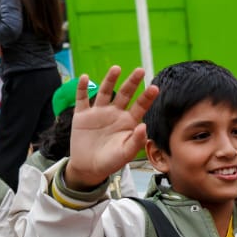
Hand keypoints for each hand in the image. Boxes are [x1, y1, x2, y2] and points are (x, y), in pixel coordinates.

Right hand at [66, 67, 158, 189]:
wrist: (89, 168)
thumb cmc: (110, 161)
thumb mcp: (125, 154)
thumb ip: (136, 141)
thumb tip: (144, 126)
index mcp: (128, 122)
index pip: (140, 106)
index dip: (147, 97)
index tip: (155, 88)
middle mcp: (115, 113)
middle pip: (125, 93)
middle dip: (132, 82)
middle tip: (140, 70)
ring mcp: (98, 112)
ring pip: (105, 92)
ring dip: (110, 80)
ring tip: (116, 69)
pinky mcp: (82, 115)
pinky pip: (82, 99)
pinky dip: (82, 88)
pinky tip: (85, 78)